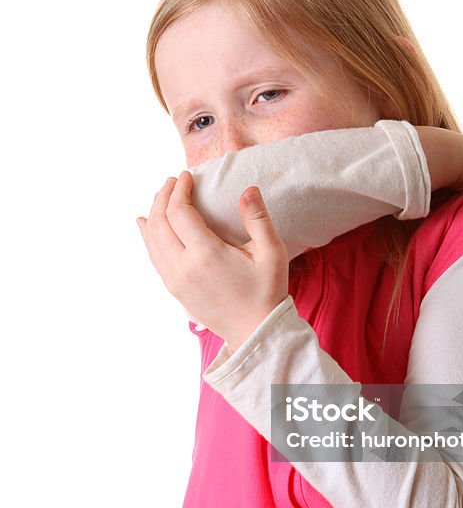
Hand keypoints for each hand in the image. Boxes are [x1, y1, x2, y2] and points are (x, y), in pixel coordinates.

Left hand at [136, 172, 289, 349]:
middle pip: (159, 222)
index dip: (180, 190)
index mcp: (206, 255)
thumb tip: (248, 189)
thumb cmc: (267, 292)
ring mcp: (175, 280)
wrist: (255, 332)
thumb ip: (258, 219)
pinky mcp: (174, 290)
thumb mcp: (272, 253)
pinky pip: (153, 256)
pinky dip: (147, 236)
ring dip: (153, 213)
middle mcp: (183, 267)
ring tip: (162, 196)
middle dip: (163, 197)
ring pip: (152, 240)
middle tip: (173, 181)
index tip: (187, 176)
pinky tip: (146, 224)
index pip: (179, 212)